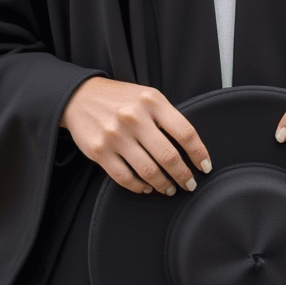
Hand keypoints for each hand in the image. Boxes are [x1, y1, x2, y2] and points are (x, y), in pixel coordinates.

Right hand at [60, 77, 212, 195]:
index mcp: (151, 101)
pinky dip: (140, 187)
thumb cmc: (121, 99)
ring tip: (170, 188)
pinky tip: (147, 187)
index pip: (185, 132)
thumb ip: (167, 117)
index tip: (205, 166)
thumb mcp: (147, 97)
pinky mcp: (99, 151)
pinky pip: (125, 178)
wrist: (80, 96)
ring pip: (148, 171)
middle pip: (168, 156)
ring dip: (164, 185)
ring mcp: (115, 135)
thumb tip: (191, 148)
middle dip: (184, 175)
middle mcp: (134, 117)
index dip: (199, 153)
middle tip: (190, 184)